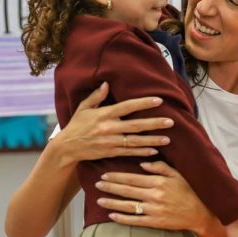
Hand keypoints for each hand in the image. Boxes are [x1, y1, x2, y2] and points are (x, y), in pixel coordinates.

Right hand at [53, 82, 172, 165]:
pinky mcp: (110, 152)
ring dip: (152, 140)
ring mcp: (110, 142)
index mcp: (104, 115)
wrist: (66, 148)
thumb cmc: (76, 125)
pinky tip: (154, 151)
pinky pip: (129, 153)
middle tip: (171, 121)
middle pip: (135, 125)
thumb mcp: (83, 108)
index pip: (127, 107)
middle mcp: (109, 128)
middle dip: (154, 124)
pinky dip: (142, 152)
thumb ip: (96, 96)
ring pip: (135, 141)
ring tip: (168, 139)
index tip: (159, 101)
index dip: (143, 103)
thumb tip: (107, 83)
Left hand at [96, 161, 212, 233]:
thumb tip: (142, 164)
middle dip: (110, 187)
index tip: (105, 174)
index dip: (117, 176)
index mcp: (158, 182)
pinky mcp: (155, 222)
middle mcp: (154, 195)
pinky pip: (135, 221)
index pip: (132, 178)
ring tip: (99, 201)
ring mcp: (154, 210)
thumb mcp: (177, 173)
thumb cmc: (188, 190)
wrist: (199, 212)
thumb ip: (160, 167)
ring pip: (128, 206)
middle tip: (97, 185)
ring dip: (112, 203)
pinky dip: (122, 219)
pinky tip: (112, 216)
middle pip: (127, 190)